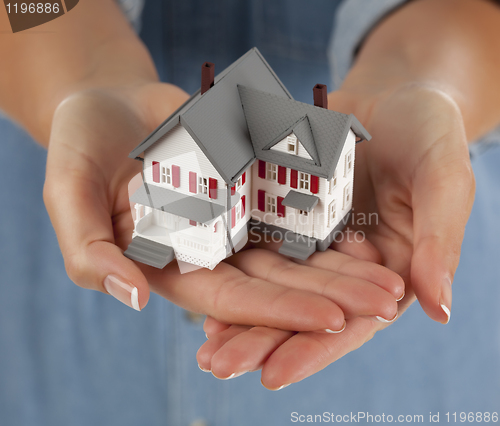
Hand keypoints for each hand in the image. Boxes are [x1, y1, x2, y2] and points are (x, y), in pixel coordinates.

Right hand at [43, 83, 402, 332]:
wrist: (109, 99)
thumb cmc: (80, 144)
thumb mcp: (69, 192)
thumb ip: (91, 250)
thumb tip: (131, 298)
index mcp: (172, 263)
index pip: (231, 298)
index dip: (280, 311)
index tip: (335, 320)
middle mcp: (209, 249)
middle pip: (275, 279)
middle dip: (330, 294)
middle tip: (385, 304)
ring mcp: (234, 217)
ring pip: (294, 248)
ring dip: (342, 264)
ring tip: (391, 277)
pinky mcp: (251, 186)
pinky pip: (294, 206)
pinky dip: (329, 220)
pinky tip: (369, 232)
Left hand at [196, 83, 474, 388]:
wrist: (393, 94)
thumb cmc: (430, 134)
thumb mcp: (443, 180)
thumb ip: (439, 242)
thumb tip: (440, 310)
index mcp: (386, 273)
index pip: (350, 322)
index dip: (314, 349)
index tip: (275, 374)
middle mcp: (343, 266)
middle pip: (301, 311)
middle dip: (260, 341)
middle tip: (219, 366)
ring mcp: (310, 240)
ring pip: (271, 284)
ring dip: (236, 315)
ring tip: (202, 346)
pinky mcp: (284, 212)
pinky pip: (255, 241)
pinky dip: (230, 263)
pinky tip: (198, 282)